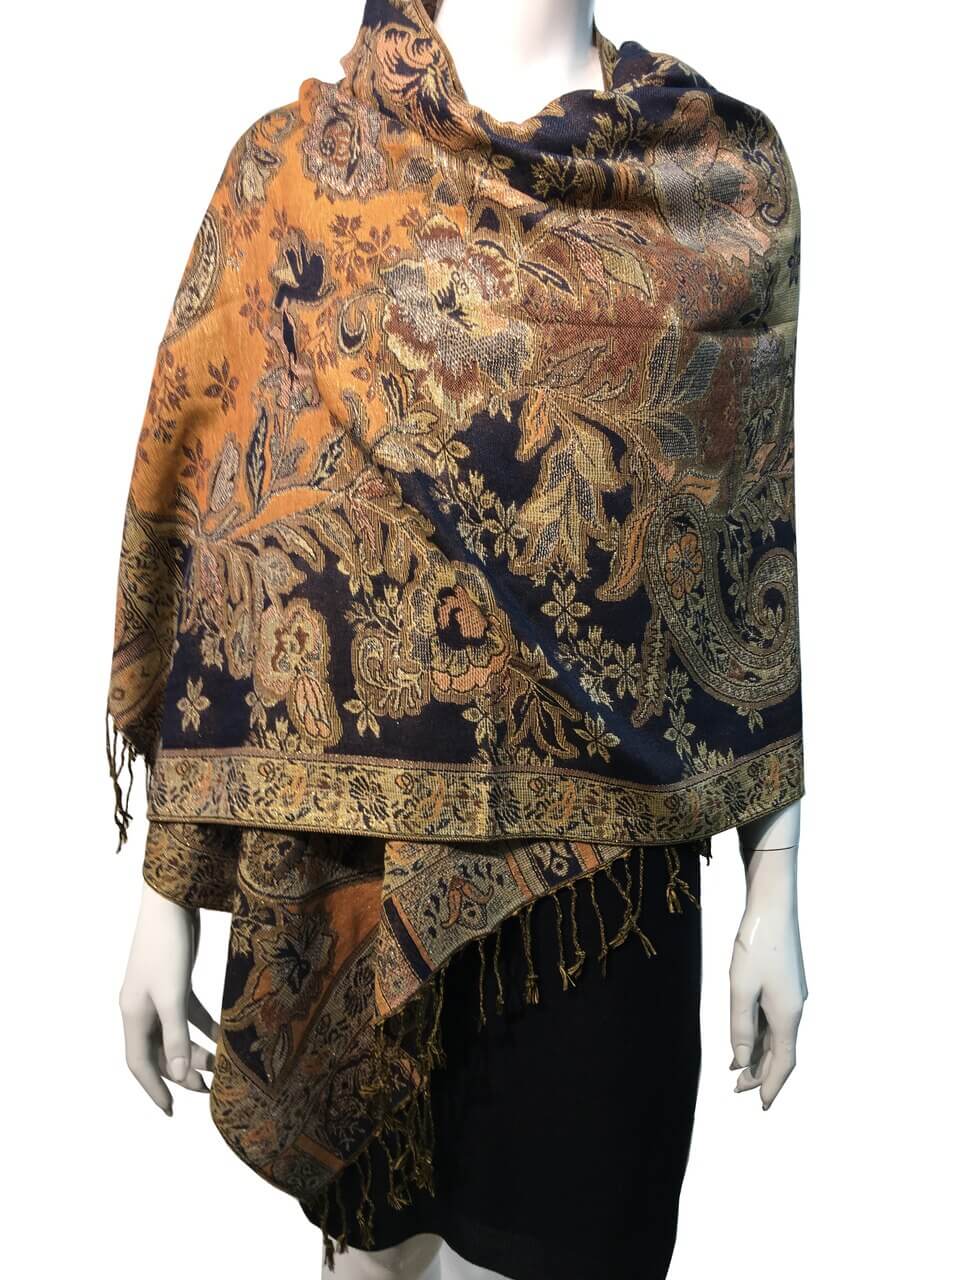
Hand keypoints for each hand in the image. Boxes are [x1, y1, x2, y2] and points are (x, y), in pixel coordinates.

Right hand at [119, 883, 219, 1114]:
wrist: (170, 903)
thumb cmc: (166, 947)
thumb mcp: (173, 994)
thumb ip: (175, 1033)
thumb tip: (177, 1072)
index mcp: (133, 1015)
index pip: (139, 1063)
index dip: (154, 1088)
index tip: (171, 1111)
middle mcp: (142, 1008)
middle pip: (158, 1051)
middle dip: (179, 1072)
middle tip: (207, 1089)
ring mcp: (158, 995)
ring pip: (174, 1033)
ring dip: (193, 1050)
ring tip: (220, 1065)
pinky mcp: (175, 981)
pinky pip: (187, 1013)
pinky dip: (202, 1026)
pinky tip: (222, 1036)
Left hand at [728, 847, 807, 1109]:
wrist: (773, 906)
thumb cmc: (755, 945)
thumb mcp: (741, 989)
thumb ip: (740, 1027)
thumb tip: (741, 1062)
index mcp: (787, 1015)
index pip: (783, 1063)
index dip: (772, 1086)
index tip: (762, 1107)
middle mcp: (794, 1008)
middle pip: (781, 1052)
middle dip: (761, 1074)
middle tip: (737, 1091)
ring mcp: (791, 995)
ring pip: (776, 1035)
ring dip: (758, 1053)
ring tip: (737, 1070)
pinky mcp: (785, 982)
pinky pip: (773, 1018)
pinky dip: (760, 1032)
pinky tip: (744, 1036)